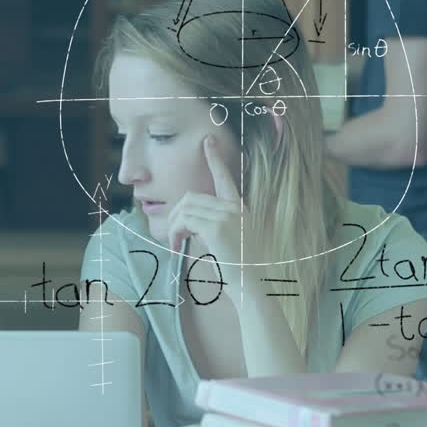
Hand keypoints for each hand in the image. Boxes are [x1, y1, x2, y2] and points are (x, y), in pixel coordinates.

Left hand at [167, 135, 244, 294]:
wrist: (252, 286)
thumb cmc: (238, 270)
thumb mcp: (227, 241)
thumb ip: (212, 225)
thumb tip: (187, 221)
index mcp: (239, 209)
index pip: (225, 178)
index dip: (215, 158)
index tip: (209, 141)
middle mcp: (235, 208)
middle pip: (191, 198)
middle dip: (176, 217)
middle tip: (175, 239)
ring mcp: (227, 215)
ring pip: (185, 208)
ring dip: (174, 226)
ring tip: (177, 245)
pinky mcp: (217, 226)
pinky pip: (184, 220)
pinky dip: (175, 233)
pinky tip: (178, 247)